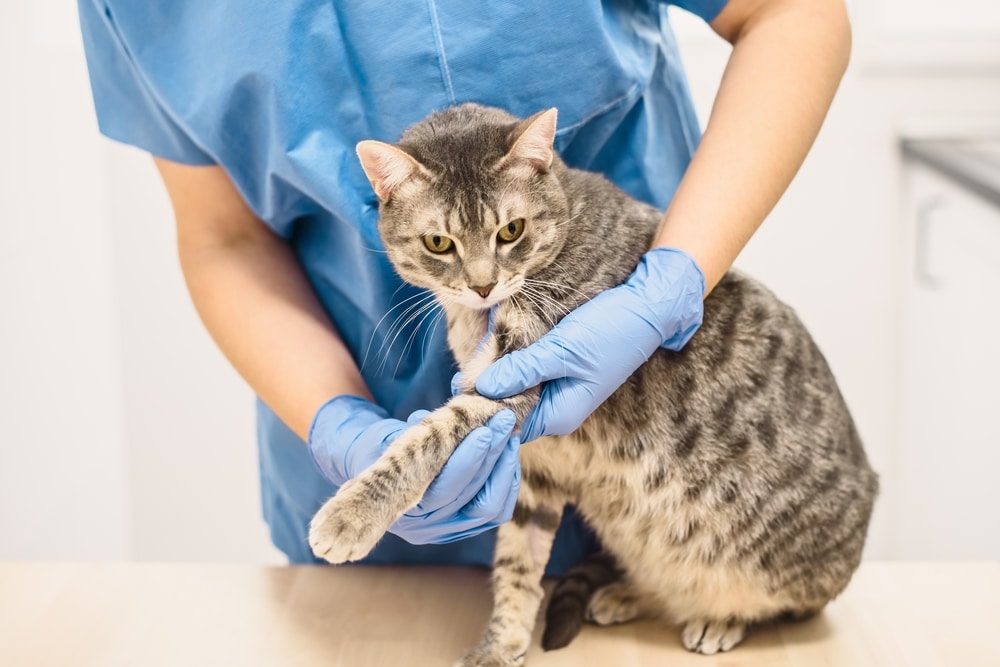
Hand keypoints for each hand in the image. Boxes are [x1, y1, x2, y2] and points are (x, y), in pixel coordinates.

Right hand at [308, 395, 519, 543]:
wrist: (374, 469)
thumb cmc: (377, 449)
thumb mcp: (381, 439)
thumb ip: (403, 434)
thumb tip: (424, 419)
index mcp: (401, 508)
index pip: (443, 490)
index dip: (467, 462)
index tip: (484, 432)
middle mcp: (426, 528)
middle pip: (471, 497)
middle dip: (492, 455)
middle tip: (505, 420)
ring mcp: (447, 531)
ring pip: (489, 509)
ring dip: (503, 469)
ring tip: (510, 435)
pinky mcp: (464, 527)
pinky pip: (495, 512)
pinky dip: (506, 483)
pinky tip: (508, 455)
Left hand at [476, 247, 704, 441]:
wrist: (647, 306)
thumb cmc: (611, 331)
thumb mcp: (563, 350)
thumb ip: (523, 369)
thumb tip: (483, 388)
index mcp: (560, 414)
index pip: (509, 425)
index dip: (482, 411)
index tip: (458, 389)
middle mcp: (558, 408)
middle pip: (509, 408)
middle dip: (486, 391)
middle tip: (460, 371)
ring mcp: (559, 388)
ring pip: (515, 388)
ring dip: (497, 372)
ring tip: (477, 356)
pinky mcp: (559, 368)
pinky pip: (527, 371)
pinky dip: (511, 360)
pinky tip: (496, 346)